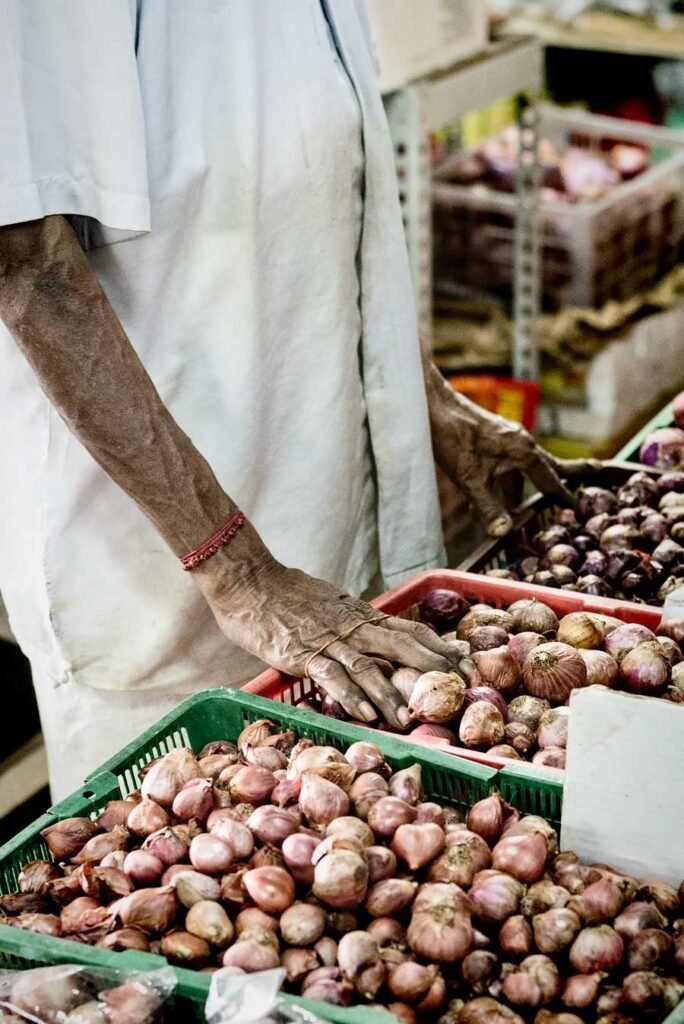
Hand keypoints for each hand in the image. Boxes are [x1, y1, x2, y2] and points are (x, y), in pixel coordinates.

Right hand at [191, 523, 467, 728]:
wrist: (248, 579)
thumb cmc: (282, 592)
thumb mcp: (328, 602)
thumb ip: (349, 620)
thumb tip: (368, 635)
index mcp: (359, 615)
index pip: (408, 630)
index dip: (438, 647)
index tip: (464, 662)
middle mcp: (351, 626)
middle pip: (402, 646)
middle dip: (433, 668)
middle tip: (458, 691)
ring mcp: (328, 639)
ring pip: (369, 667)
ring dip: (391, 695)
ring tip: (409, 719)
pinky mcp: (302, 652)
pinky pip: (332, 676)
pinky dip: (351, 696)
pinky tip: (367, 716)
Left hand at [423, 357, 598, 536]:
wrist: (430, 404)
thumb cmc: (451, 436)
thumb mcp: (468, 478)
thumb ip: (487, 506)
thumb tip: (503, 533)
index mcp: (523, 450)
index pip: (551, 479)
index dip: (563, 496)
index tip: (577, 507)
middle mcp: (521, 442)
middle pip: (548, 466)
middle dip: (566, 476)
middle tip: (598, 472)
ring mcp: (507, 438)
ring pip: (521, 470)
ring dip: (519, 491)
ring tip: (520, 513)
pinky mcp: (492, 438)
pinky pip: (506, 465)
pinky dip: (502, 483)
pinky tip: (487, 501)